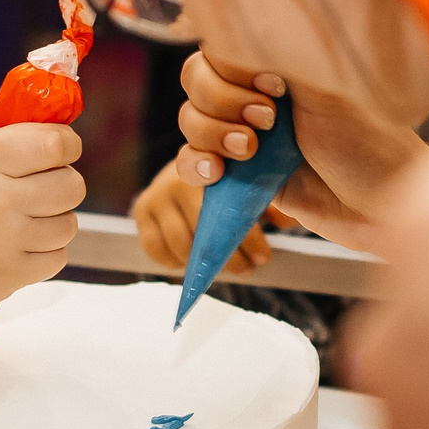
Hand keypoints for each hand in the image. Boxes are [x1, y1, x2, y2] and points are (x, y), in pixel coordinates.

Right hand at [0, 125, 84, 321]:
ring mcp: (4, 242)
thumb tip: (56, 142)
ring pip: (68, 224)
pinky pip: (57, 257)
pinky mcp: (8, 277)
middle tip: (41, 186)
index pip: (54, 144)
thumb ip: (1, 149)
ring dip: (54, 219)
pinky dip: (45, 251)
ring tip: (25, 219)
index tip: (62, 149)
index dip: (67, 144)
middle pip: (71, 185)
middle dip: (62, 181)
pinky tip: (19, 245)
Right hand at [129, 158, 273, 275]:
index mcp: (209, 160)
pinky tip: (195, 263)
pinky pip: (155, 247)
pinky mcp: (141, 208)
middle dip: (234, 253)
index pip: (226, 202)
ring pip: (183, 243)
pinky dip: (175, 261)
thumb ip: (270, 197)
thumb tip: (287, 223)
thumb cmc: (233, 172)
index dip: (240, 226)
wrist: (198, 160)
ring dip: (209, 263)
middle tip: (258, 264)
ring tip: (237, 268)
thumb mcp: (254, 178)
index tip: (262, 254)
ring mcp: (157, 191)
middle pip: (205, 227)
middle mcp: (178, 174)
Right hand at [172, 52, 422, 247]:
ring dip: (210, 134)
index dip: (230, 67)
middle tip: (268, 122)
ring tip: (250, 152)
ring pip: (190, 120)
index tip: (273, 86)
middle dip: (221, 101)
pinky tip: (217, 173)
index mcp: (279, 63)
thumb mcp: (329, 90)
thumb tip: (242, 25)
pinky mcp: (240, 174)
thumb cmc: (370, 142)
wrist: (382, 206)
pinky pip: (191, 163)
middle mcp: (257, 93)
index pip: (220, 45)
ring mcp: (245, 133)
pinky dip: (195, 165)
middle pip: (196, 80)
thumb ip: (281, 57)